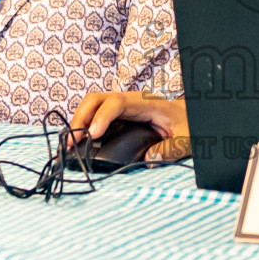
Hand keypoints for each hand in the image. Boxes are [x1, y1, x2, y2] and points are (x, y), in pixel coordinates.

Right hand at [67, 91, 189, 161]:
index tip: (93, 134)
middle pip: (96, 99)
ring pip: (91, 106)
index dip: (102, 116)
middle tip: (71, 142)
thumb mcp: (186, 139)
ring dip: (78, 122)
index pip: (117, 103)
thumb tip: (149, 160)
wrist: (189, 116)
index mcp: (146, 103)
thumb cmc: (188, 125)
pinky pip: (94, 115)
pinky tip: (78, 141)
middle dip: (81, 118)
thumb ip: (171, 149)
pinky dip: (83, 125)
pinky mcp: (117, 115)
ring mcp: (121, 106)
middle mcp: (130, 101)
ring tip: (69, 144)